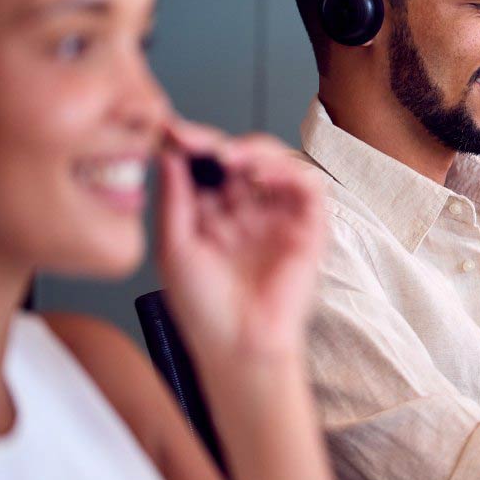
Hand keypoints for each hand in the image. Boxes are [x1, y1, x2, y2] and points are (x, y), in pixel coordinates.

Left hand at [156, 119, 325, 364]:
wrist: (237, 346)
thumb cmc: (205, 311)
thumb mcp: (175, 248)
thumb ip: (175, 200)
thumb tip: (169, 154)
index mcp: (214, 217)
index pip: (208, 169)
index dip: (193, 147)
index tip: (170, 133)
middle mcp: (248, 213)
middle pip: (241, 159)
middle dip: (218, 144)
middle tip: (196, 140)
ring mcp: (279, 219)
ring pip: (276, 164)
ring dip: (254, 152)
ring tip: (229, 157)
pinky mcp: (309, 228)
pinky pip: (308, 187)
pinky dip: (288, 172)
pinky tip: (261, 174)